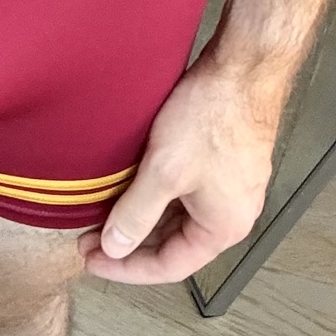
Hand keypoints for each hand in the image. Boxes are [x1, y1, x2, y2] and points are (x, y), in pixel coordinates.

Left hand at [77, 52, 281, 284]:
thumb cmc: (212, 116)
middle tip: (91, 236)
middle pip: (175, 243)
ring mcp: (232, 187)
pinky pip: (188, 193)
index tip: (94, 260)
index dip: (126, 268)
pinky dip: (159, 196)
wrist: (244, 67)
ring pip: (179, 217)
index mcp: (223, 228)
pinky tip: (134, 184)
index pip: (169, 266)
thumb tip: (113, 248)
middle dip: (132, 242)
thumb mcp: (165, 170)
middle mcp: (233, 214)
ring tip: (106, 211)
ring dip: (144, 217)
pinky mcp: (226, 162)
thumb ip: (136, 214)